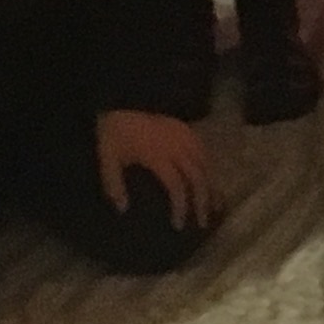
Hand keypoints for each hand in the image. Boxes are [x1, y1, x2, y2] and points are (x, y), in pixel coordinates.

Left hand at [97, 107, 217, 227]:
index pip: (177, 185)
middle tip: (204, 222)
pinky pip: (204, 150)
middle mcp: (176, 146)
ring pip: (206, 164)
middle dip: (203, 201)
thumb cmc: (113, 131)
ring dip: (211, 185)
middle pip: (197, 177)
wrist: (119, 98)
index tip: (179, 224)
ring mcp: (184, 135)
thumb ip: (113, 184)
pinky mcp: (186, 128)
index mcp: (158, 154)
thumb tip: (123, 209)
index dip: (181, 206)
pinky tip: (209, 179)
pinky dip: (209, 168)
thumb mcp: (107, 157)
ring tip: (216, 205)